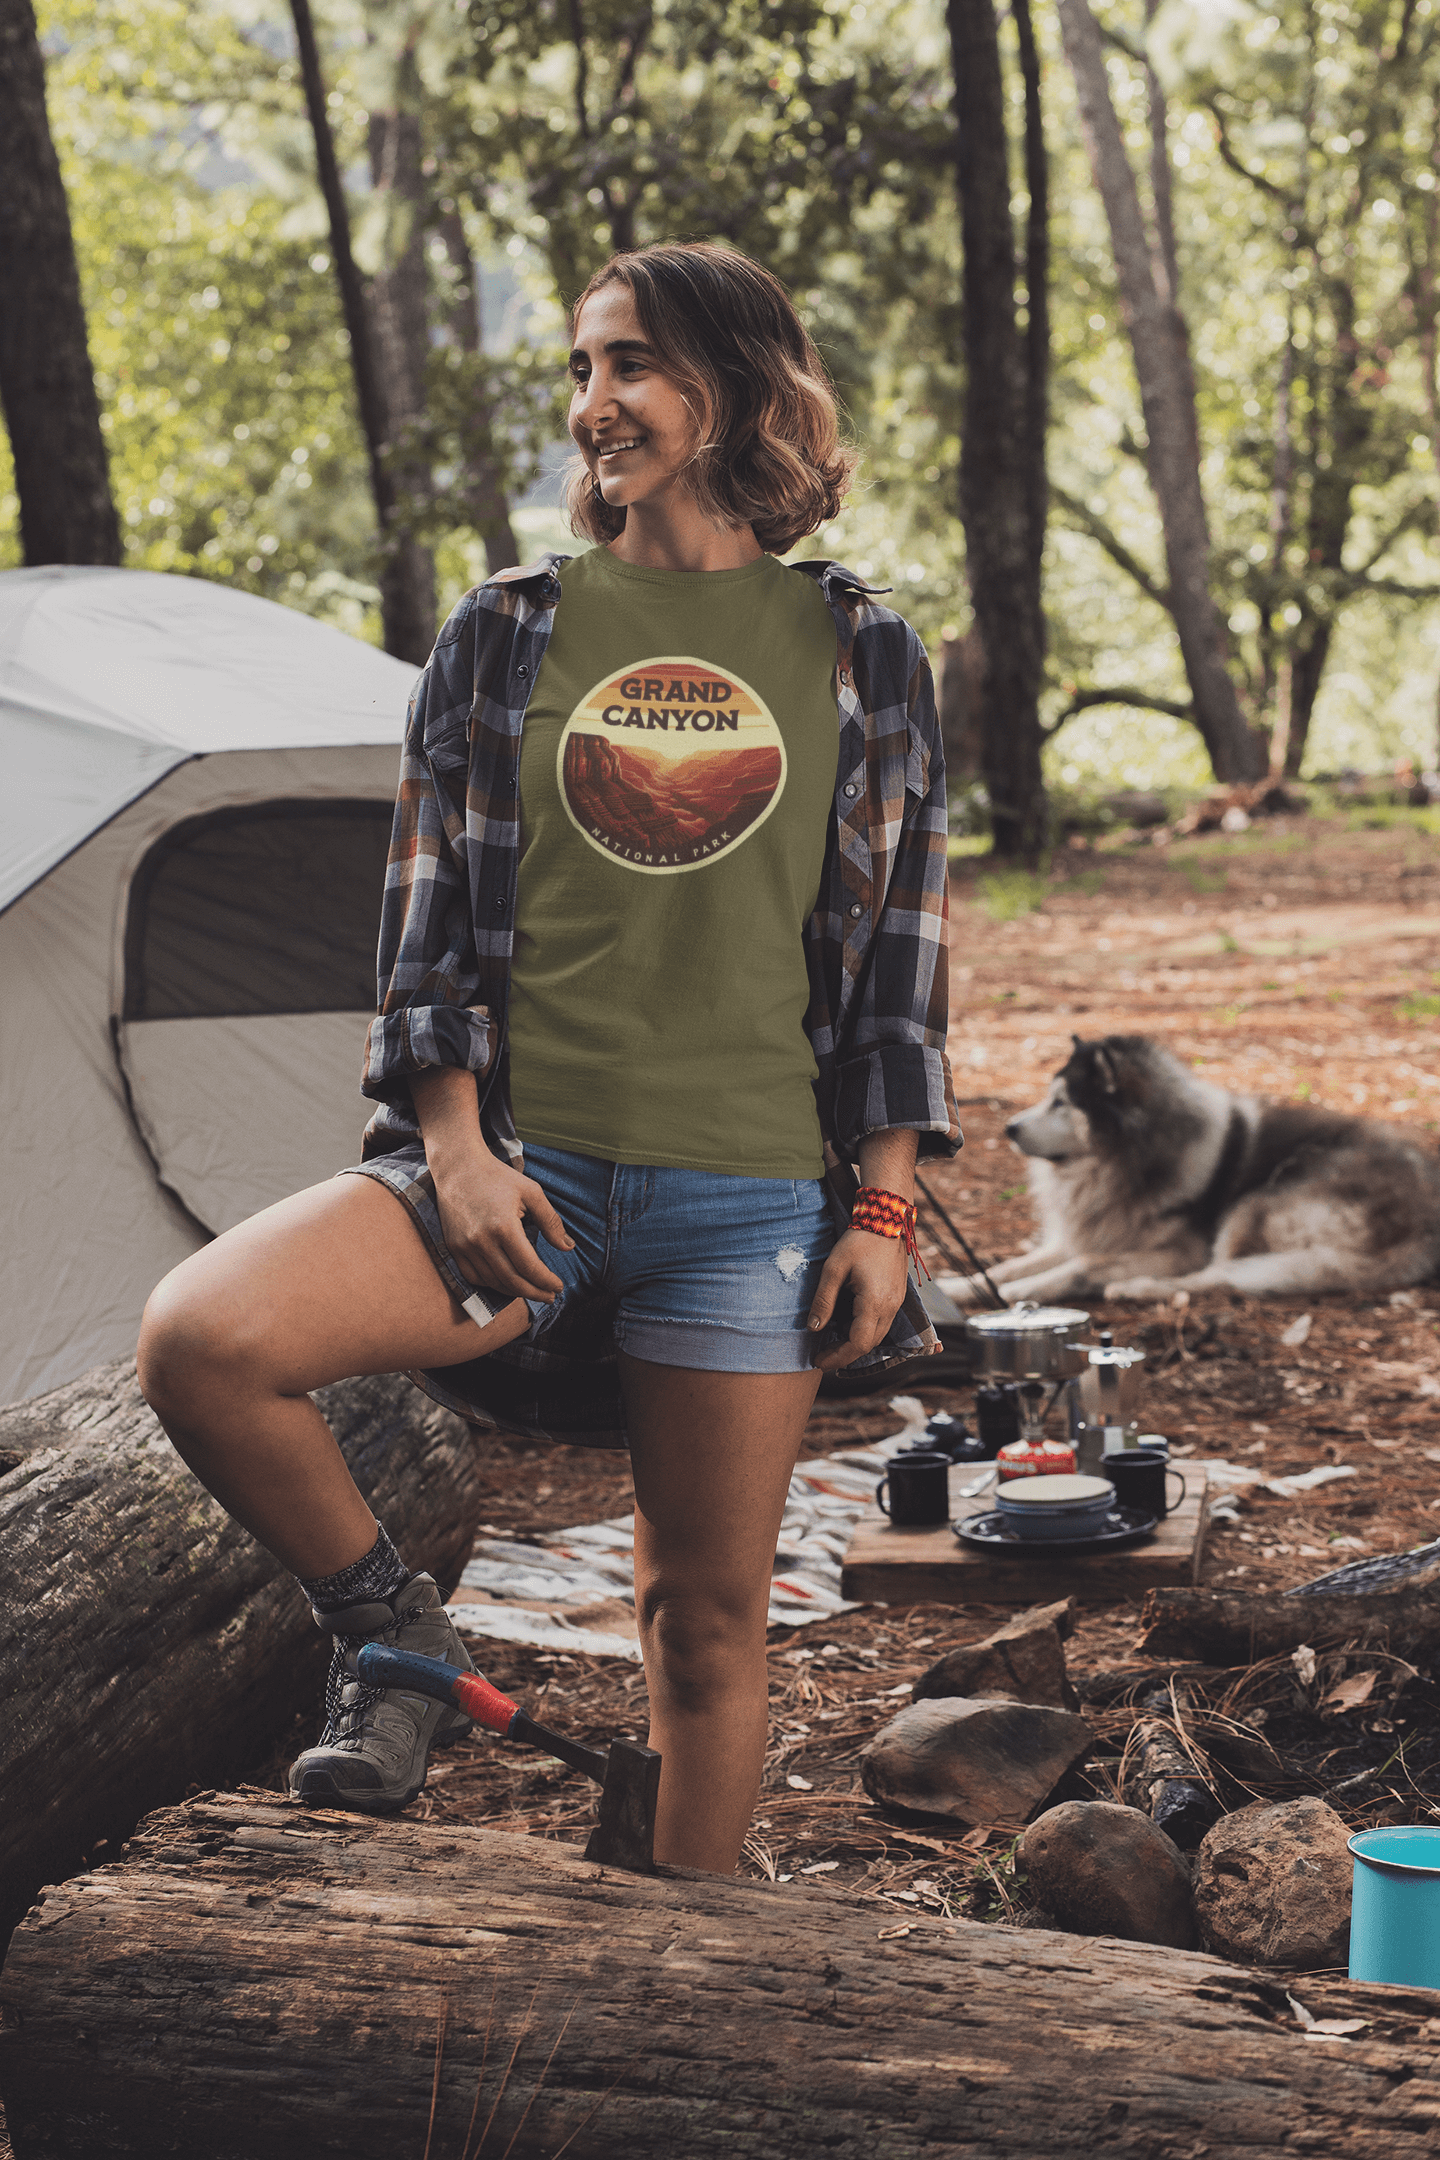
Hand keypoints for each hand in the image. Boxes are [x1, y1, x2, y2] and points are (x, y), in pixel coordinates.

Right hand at [433, 1152, 574, 1304]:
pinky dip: (492, 1284)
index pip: (529, 1266)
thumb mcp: (531, 1192)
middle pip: (512, 1280)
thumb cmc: (498, 1177)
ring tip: (532, 1290)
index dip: (546, 1281)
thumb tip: (568, 1248)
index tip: (558, 1286)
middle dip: (534, 1292)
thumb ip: (551, 1221)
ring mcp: (464, 1247)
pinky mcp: (453, 1248)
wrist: (458, 1168)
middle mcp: (481, 1240)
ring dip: (515, 1291)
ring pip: (493, 1282)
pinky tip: (507, 1283)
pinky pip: (473, 1277)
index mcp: (504, 1226)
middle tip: (550, 1296)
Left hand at [806, 1227, 910, 1370]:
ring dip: (855, 1343)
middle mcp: (890, 1307)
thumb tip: (813, 1328)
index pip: (858, 1344)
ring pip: (877, 1335)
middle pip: (868, 1344)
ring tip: (831, 1342)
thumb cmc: (858, 1241)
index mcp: (874, 1303)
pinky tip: (848, 1324)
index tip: (819, 1361)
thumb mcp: (834, 1269)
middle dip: (845, 1354)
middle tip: (822, 1355)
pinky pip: (882, 1323)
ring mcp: (896, 1302)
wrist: (887, 1221)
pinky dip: (865, 1330)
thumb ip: (824, 1300)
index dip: (838, 1357)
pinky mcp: (897, 1296)